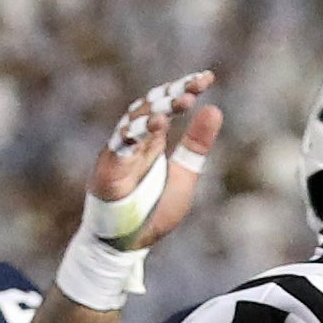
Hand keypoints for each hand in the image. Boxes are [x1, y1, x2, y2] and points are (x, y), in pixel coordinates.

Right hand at [88, 73, 223, 250]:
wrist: (129, 244)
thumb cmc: (153, 211)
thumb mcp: (184, 175)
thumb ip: (196, 146)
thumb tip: (215, 109)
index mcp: (151, 140)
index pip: (167, 105)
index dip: (184, 89)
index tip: (207, 77)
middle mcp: (133, 141)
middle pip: (151, 106)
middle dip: (173, 94)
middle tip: (197, 86)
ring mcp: (119, 153)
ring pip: (135, 121)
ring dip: (158, 109)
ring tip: (182, 100)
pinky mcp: (108, 169)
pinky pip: (120, 146)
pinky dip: (136, 134)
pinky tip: (156, 125)